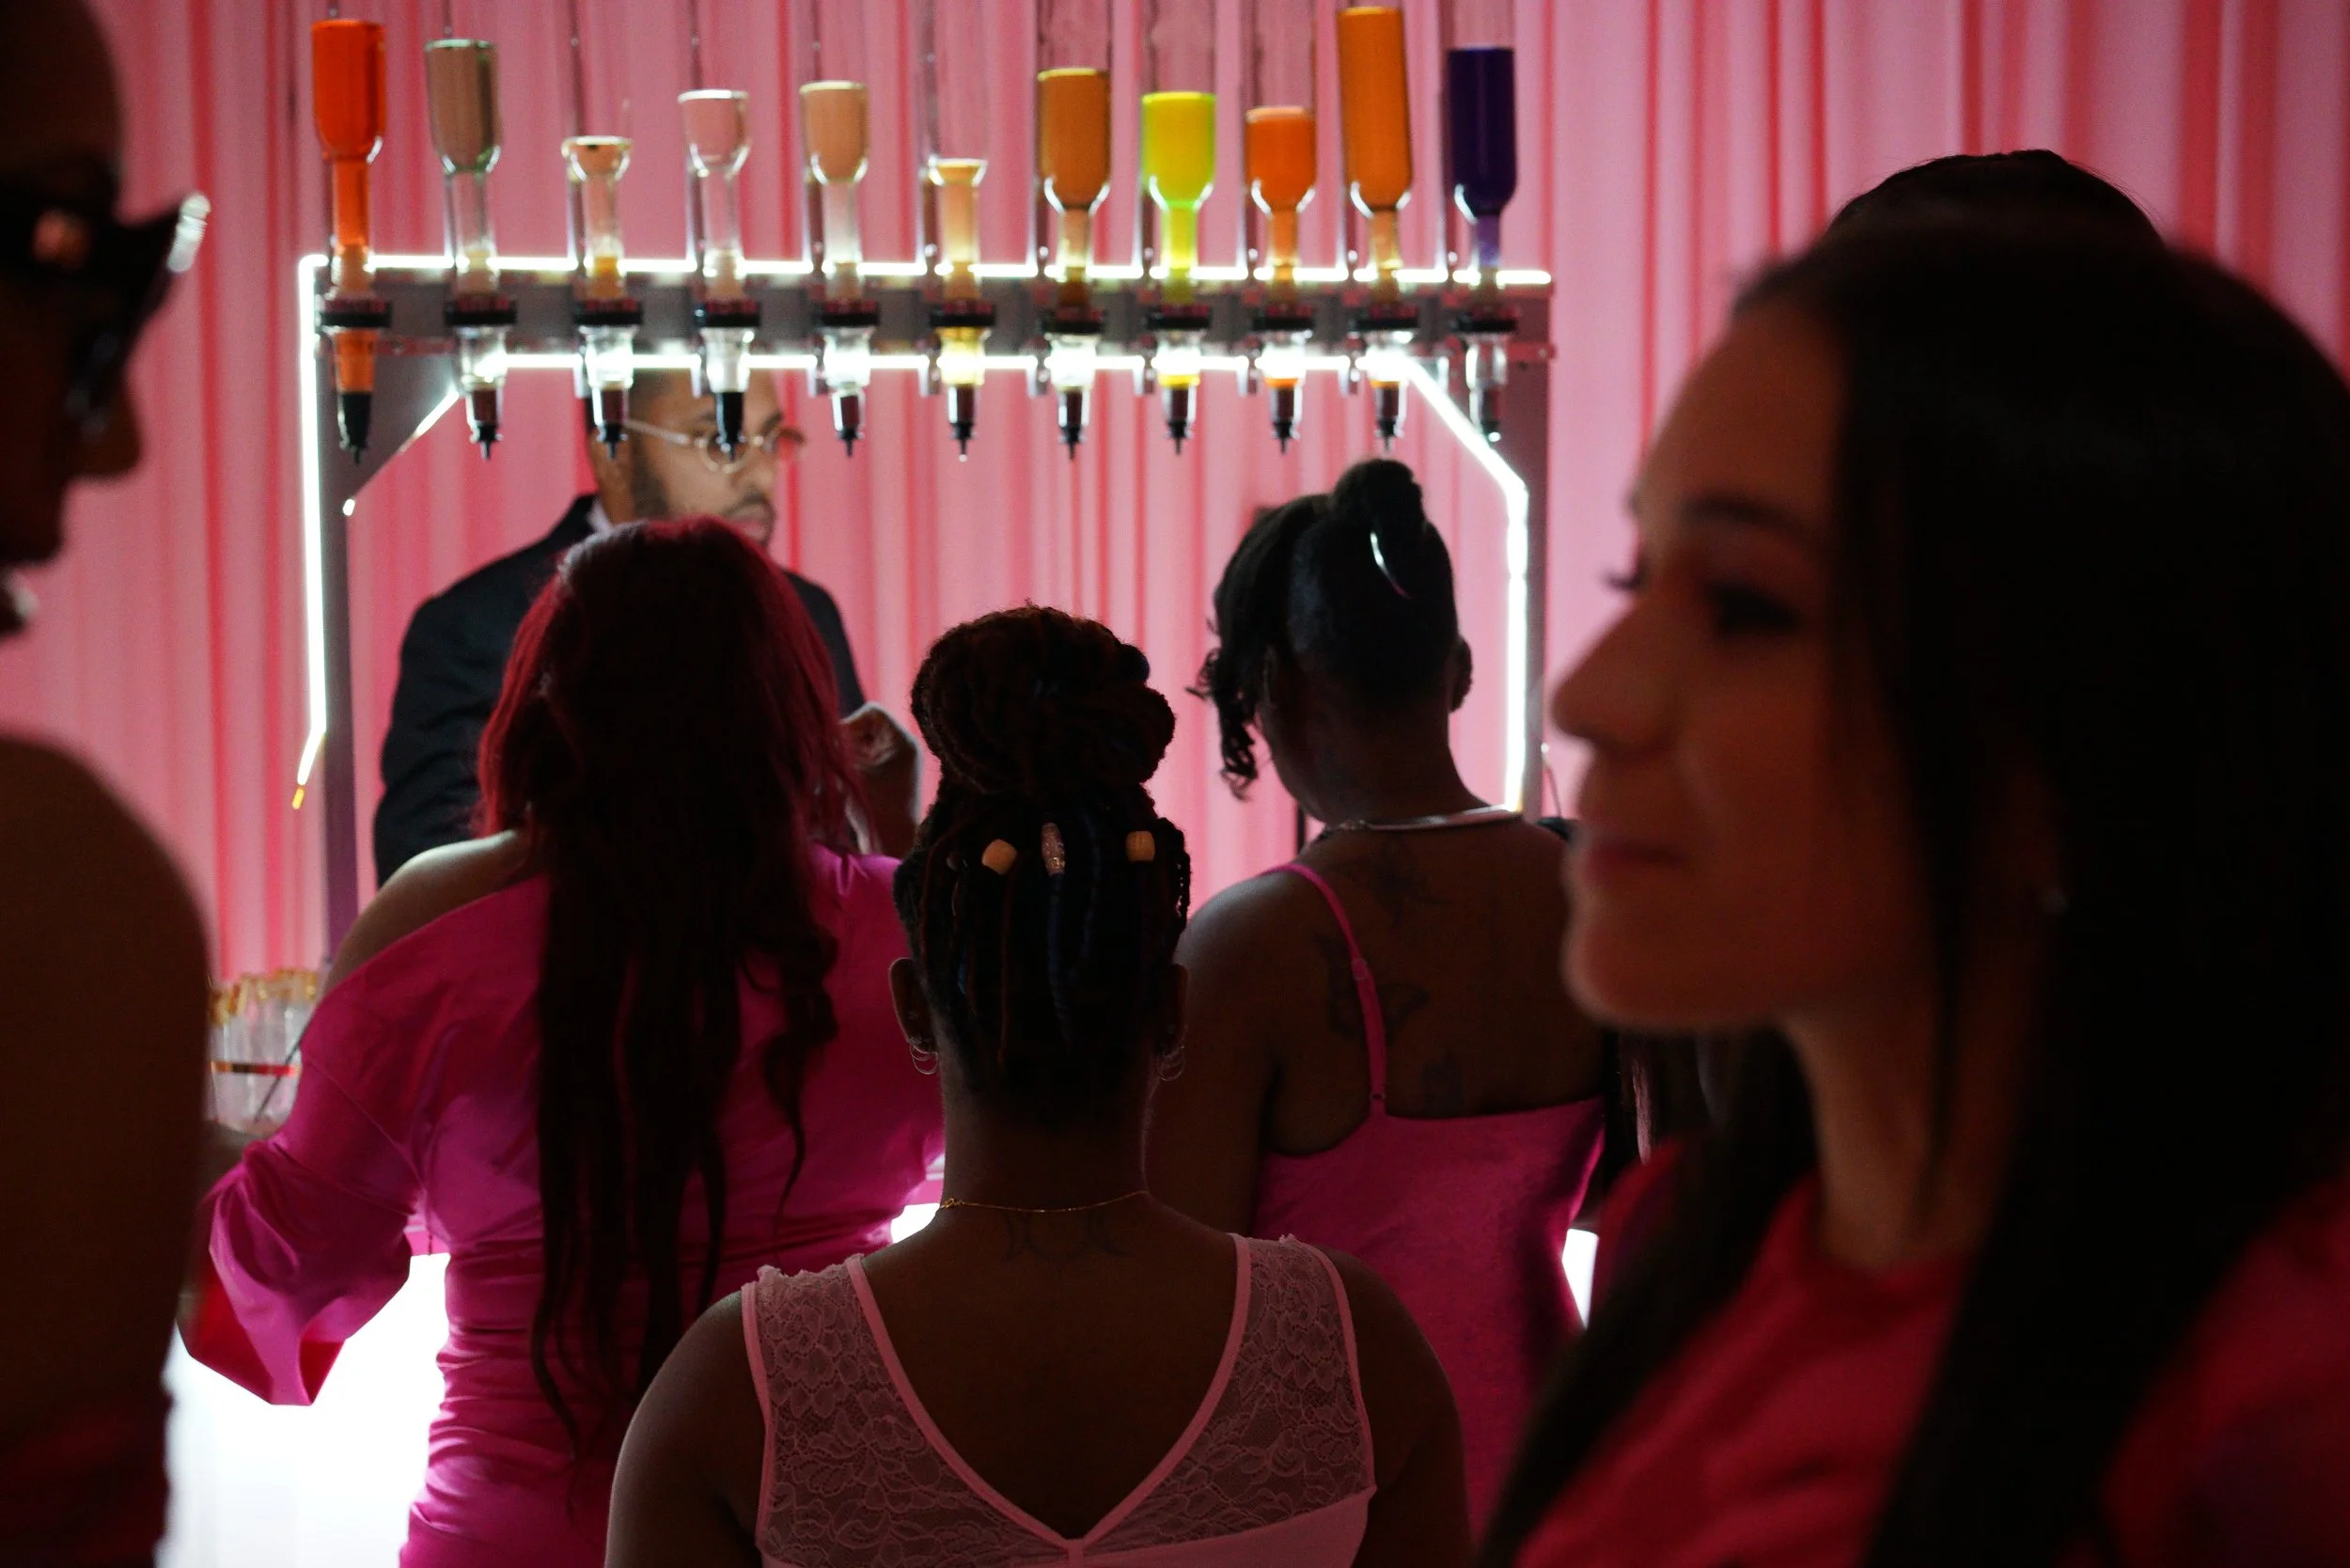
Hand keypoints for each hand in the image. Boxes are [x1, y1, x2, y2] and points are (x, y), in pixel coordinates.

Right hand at [841, 704, 920, 857]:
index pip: (873, 712)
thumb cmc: (875, 813)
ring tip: (835, 772)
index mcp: (902, 742)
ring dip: (844, 754)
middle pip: (865, 726)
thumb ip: (834, 753)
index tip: (838, 745)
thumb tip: (815, 733)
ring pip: (860, 742)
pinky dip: (848, 765)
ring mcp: (894, 762)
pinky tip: (839, 780)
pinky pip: (862, 758)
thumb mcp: (851, 778)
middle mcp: (902, 748)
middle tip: (831, 759)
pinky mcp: (885, 775)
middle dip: (845, 740)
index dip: (851, 722)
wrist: (892, 848)